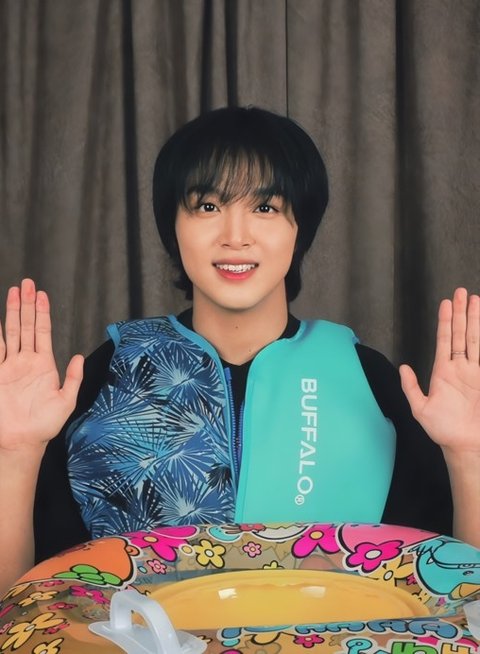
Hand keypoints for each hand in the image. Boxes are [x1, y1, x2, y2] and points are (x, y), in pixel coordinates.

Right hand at [0, 279, 83, 451]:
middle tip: (26, 283)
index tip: (42, 294)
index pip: (43, 332)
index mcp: (44, 364)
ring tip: (14, 292)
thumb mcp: (66, 401)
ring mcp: (10, 365)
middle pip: (27, 326)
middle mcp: (27, 361)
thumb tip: (79, 357)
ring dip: (13, 312)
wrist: (21, 440)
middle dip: (27, 304)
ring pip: (12, 332)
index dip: (43, 312)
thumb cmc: (43, 425)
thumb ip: (73, 378)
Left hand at [399, 288, 479, 455]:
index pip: (443, 340)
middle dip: (462, 313)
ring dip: (475, 320)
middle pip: (460, 334)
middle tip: (462, 292)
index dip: (445, 321)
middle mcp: (459, 368)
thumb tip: (403, 368)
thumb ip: (411, 387)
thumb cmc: (443, 430)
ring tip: (475, 300)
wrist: (465, 445)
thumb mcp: (420, 409)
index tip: (446, 303)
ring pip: (474, 340)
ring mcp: (474, 373)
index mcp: (442, 372)